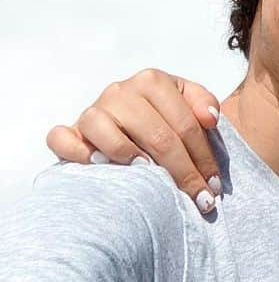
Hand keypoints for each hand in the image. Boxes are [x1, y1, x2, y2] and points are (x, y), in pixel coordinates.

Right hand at [45, 69, 221, 213]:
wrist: (124, 116)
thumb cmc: (161, 113)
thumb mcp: (186, 100)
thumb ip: (203, 102)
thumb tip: (210, 119)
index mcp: (153, 81)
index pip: (186, 125)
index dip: (203, 158)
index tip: (213, 188)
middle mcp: (121, 91)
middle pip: (157, 135)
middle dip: (182, 172)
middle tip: (197, 200)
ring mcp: (93, 110)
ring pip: (106, 129)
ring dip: (126, 154)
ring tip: (149, 176)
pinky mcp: (71, 130)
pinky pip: (62, 139)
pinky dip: (77, 151)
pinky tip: (98, 164)